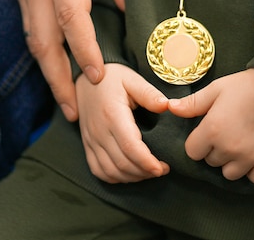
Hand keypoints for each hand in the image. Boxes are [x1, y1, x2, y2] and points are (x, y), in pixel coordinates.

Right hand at [11, 0, 122, 120]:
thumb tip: (126, 10)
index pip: (71, 15)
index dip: (84, 49)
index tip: (98, 76)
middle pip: (43, 40)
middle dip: (57, 79)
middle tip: (73, 112)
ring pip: (33, 38)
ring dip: (47, 72)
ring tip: (64, 101)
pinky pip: (31, 27)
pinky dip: (42, 53)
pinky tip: (55, 69)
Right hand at [76, 64, 169, 183]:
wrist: (85, 76)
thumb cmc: (112, 77)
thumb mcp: (132, 79)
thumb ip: (149, 94)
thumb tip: (168, 106)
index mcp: (112, 114)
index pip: (130, 147)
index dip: (147, 162)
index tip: (162, 168)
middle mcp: (99, 131)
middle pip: (122, 163)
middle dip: (144, 172)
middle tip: (162, 169)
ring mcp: (90, 140)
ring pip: (111, 171)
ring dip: (132, 177)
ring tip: (149, 172)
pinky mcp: (87, 145)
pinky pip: (98, 170)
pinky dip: (115, 177)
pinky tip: (130, 173)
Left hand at [169, 69, 253, 183]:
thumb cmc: (245, 85)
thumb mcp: (216, 89)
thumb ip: (192, 103)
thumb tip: (170, 108)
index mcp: (213, 129)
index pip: (192, 152)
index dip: (197, 142)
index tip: (207, 132)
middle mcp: (230, 147)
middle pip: (210, 162)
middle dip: (214, 150)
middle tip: (226, 133)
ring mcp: (251, 157)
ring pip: (229, 174)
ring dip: (230, 163)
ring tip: (238, 143)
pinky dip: (252, 171)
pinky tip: (252, 154)